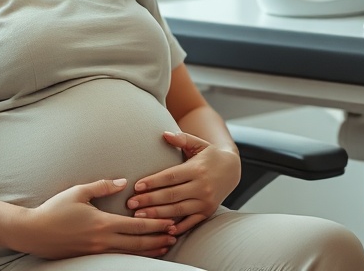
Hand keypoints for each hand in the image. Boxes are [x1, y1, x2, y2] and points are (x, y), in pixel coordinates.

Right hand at [10, 178, 177, 259]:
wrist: (34, 232)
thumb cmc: (54, 210)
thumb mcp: (78, 192)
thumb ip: (102, 186)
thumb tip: (123, 182)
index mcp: (102, 223)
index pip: (136, 225)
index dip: (155, 224)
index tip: (170, 222)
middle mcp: (103, 240)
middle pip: (138, 242)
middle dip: (158, 239)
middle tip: (175, 235)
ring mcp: (97, 251)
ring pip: (130, 252)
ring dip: (149, 249)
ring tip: (164, 246)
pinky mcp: (91, 256)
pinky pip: (118, 257)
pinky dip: (133, 254)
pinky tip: (140, 252)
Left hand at [127, 131, 241, 234]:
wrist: (232, 169)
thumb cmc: (210, 155)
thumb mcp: (198, 143)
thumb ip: (182, 138)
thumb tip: (164, 133)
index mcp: (197, 169)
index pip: (171, 176)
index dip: (153, 182)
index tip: (137, 186)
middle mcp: (202, 186)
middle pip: (172, 195)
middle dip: (150, 200)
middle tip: (131, 203)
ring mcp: (205, 201)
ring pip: (178, 210)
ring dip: (158, 214)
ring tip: (139, 215)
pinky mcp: (207, 212)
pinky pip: (191, 222)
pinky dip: (178, 227)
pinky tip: (163, 229)